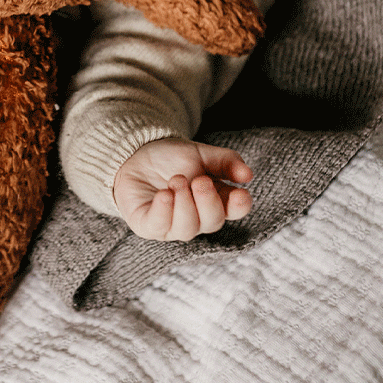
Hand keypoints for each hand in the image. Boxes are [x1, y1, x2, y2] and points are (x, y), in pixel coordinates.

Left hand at [113, 137, 253, 240]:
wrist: (135, 154)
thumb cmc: (171, 158)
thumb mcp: (201, 154)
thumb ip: (225, 161)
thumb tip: (248, 175)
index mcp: (214, 200)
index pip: (234, 210)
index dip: (240, 206)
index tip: (240, 194)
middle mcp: (196, 217)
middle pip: (212, 222)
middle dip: (208, 202)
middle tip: (200, 180)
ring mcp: (172, 225)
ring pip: (187, 229)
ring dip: (184, 204)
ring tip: (176, 180)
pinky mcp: (149, 226)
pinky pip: (159, 227)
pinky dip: (164, 211)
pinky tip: (164, 194)